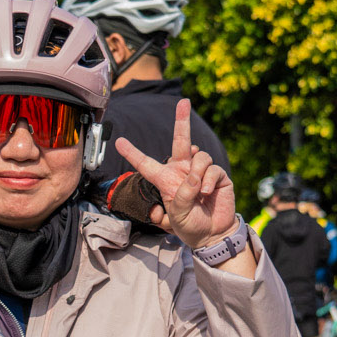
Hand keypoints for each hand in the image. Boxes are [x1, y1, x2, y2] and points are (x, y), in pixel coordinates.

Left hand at [114, 101, 237, 249]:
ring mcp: (201, 171)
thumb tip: (194, 177)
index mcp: (166, 179)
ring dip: (198, 172)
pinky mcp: (217, 176)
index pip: (146, 164)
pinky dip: (208, 181)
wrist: (212, 234)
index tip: (119, 142)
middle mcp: (183, 171)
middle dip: (182, 120)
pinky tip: (207, 194)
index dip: (133, 153)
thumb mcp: (177, 215)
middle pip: (181, 141)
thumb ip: (181, 196)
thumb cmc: (189, 224)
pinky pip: (212, 169)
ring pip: (200, 156)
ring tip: (199, 192)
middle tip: (184, 102)